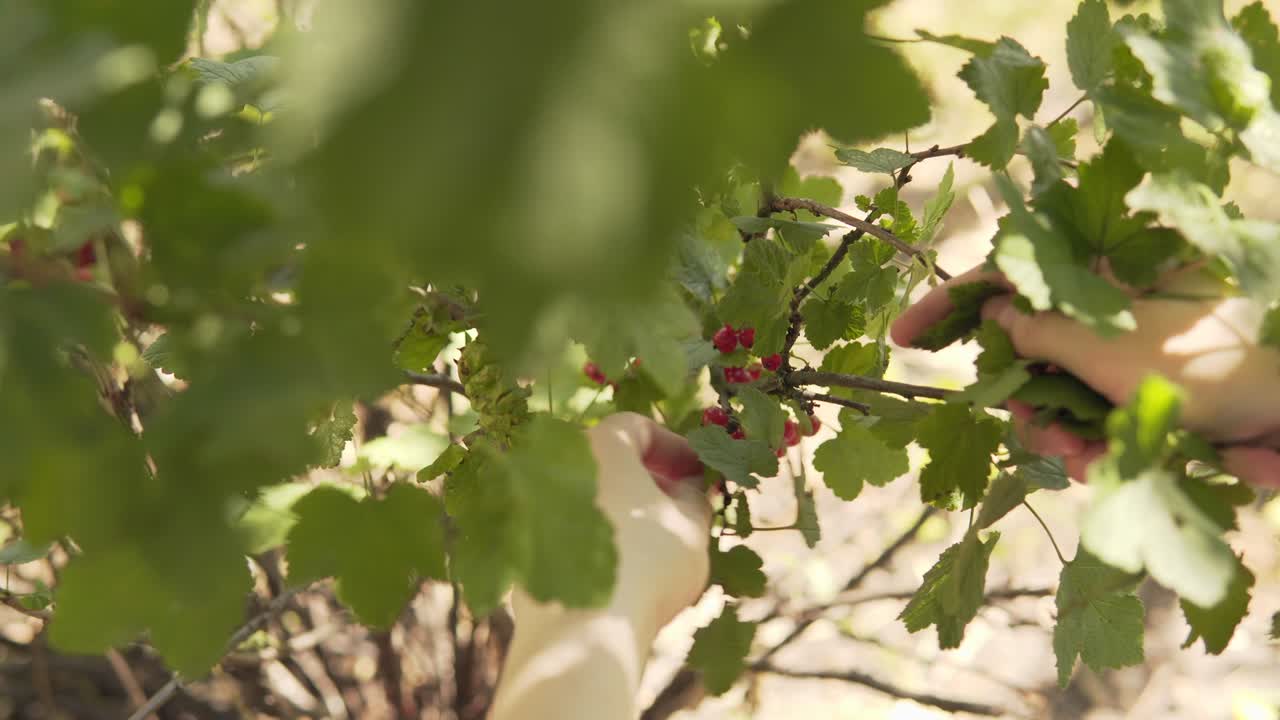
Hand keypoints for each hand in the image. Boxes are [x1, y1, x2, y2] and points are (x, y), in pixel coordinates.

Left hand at [490, 413, 710, 719]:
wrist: (584, 634)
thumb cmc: (649, 564)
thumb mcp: (691, 525)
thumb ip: (694, 495)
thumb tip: (690, 487)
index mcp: (597, 446)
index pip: (636, 427)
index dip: (673, 446)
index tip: (697, 472)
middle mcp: (554, 467)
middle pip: (607, 462)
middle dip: (646, 479)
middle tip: (680, 506)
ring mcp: (530, 511)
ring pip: (585, 499)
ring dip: (620, 511)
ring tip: (655, 544)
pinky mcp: (522, 553)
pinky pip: (566, 535)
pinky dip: (594, 542)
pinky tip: (621, 573)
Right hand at [891, 266, 1279, 487]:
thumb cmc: (1210, 361)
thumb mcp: (1106, 346)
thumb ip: (1036, 332)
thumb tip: (994, 316)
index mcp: (1095, 272)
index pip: (1005, 272)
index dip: (948, 305)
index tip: (903, 338)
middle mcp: (1107, 305)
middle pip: (1025, 343)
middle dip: (1016, 396)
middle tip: (1032, 433)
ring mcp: (1128, 347)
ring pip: (1056, 389)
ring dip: (1055, 430)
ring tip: (1081, 461)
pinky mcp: (1148, 388)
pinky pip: (1092, 415)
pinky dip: (1089, 443)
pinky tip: (1100, 467)